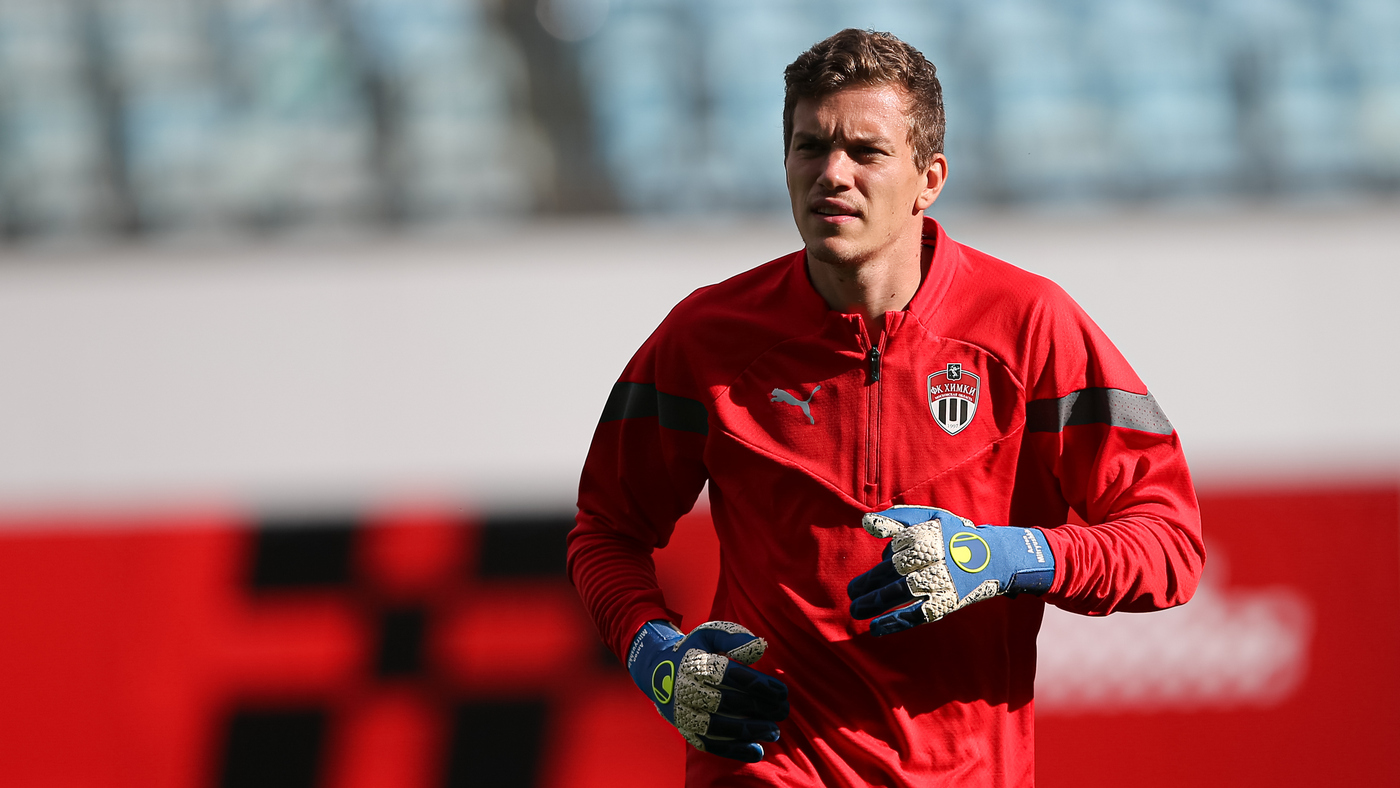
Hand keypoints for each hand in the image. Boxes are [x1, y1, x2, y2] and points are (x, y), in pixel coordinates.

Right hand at [626, 620, 789, 761]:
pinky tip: (758, 751)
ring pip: (719, 727)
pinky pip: (710, 744)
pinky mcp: (685, 729)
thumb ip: (735, 638)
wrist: (658, 671)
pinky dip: (734, 751)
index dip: (759, 684)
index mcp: (694, 662)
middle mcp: (686, 689)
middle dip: (760, 708)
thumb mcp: (710, 634)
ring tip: (774, 731)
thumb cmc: (695, 651)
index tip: (782, 691)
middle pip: (727, 702)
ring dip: (750, 731)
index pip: (730, 674)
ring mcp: (684, 712)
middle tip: (784, 711)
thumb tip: (760, 648)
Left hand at [847, 505, 1055, 635]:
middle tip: (851, 592)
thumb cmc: (956, 537)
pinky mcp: (945, 603)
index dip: (887, 557)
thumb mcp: (930, 518)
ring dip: (874, 603)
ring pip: (898, 593)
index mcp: (923, 536)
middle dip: (867, 584)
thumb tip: (866, 522)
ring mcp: (937, 582)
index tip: (885, 564)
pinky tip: (876, 629)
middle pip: (889, 572)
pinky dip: (895, 622)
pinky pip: (916, 614)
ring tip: (856, 610)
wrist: (994, 558)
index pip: (892, 550)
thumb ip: (898, 518)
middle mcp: (929, 559)